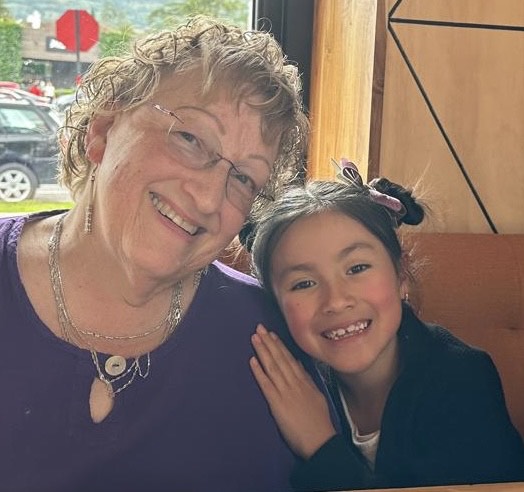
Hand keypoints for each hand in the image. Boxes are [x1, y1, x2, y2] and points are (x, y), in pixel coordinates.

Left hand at [250, 324, 336, 458]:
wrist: (320, 441)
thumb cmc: (319, 421)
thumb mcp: (316, 396)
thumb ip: (307, 380)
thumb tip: (299, 365)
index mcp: (304, 381)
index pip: (290, 359)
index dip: (279, 346)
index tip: (272, 334)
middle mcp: (294, 383)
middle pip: (280, 359)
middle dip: (269, 342)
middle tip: (259, 328)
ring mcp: (285, 392)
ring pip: (272, 367)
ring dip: (263, 351)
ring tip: (255, 338)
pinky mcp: (277, 403)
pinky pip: (266, 384)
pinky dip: (259, 372)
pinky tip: (252, 360)